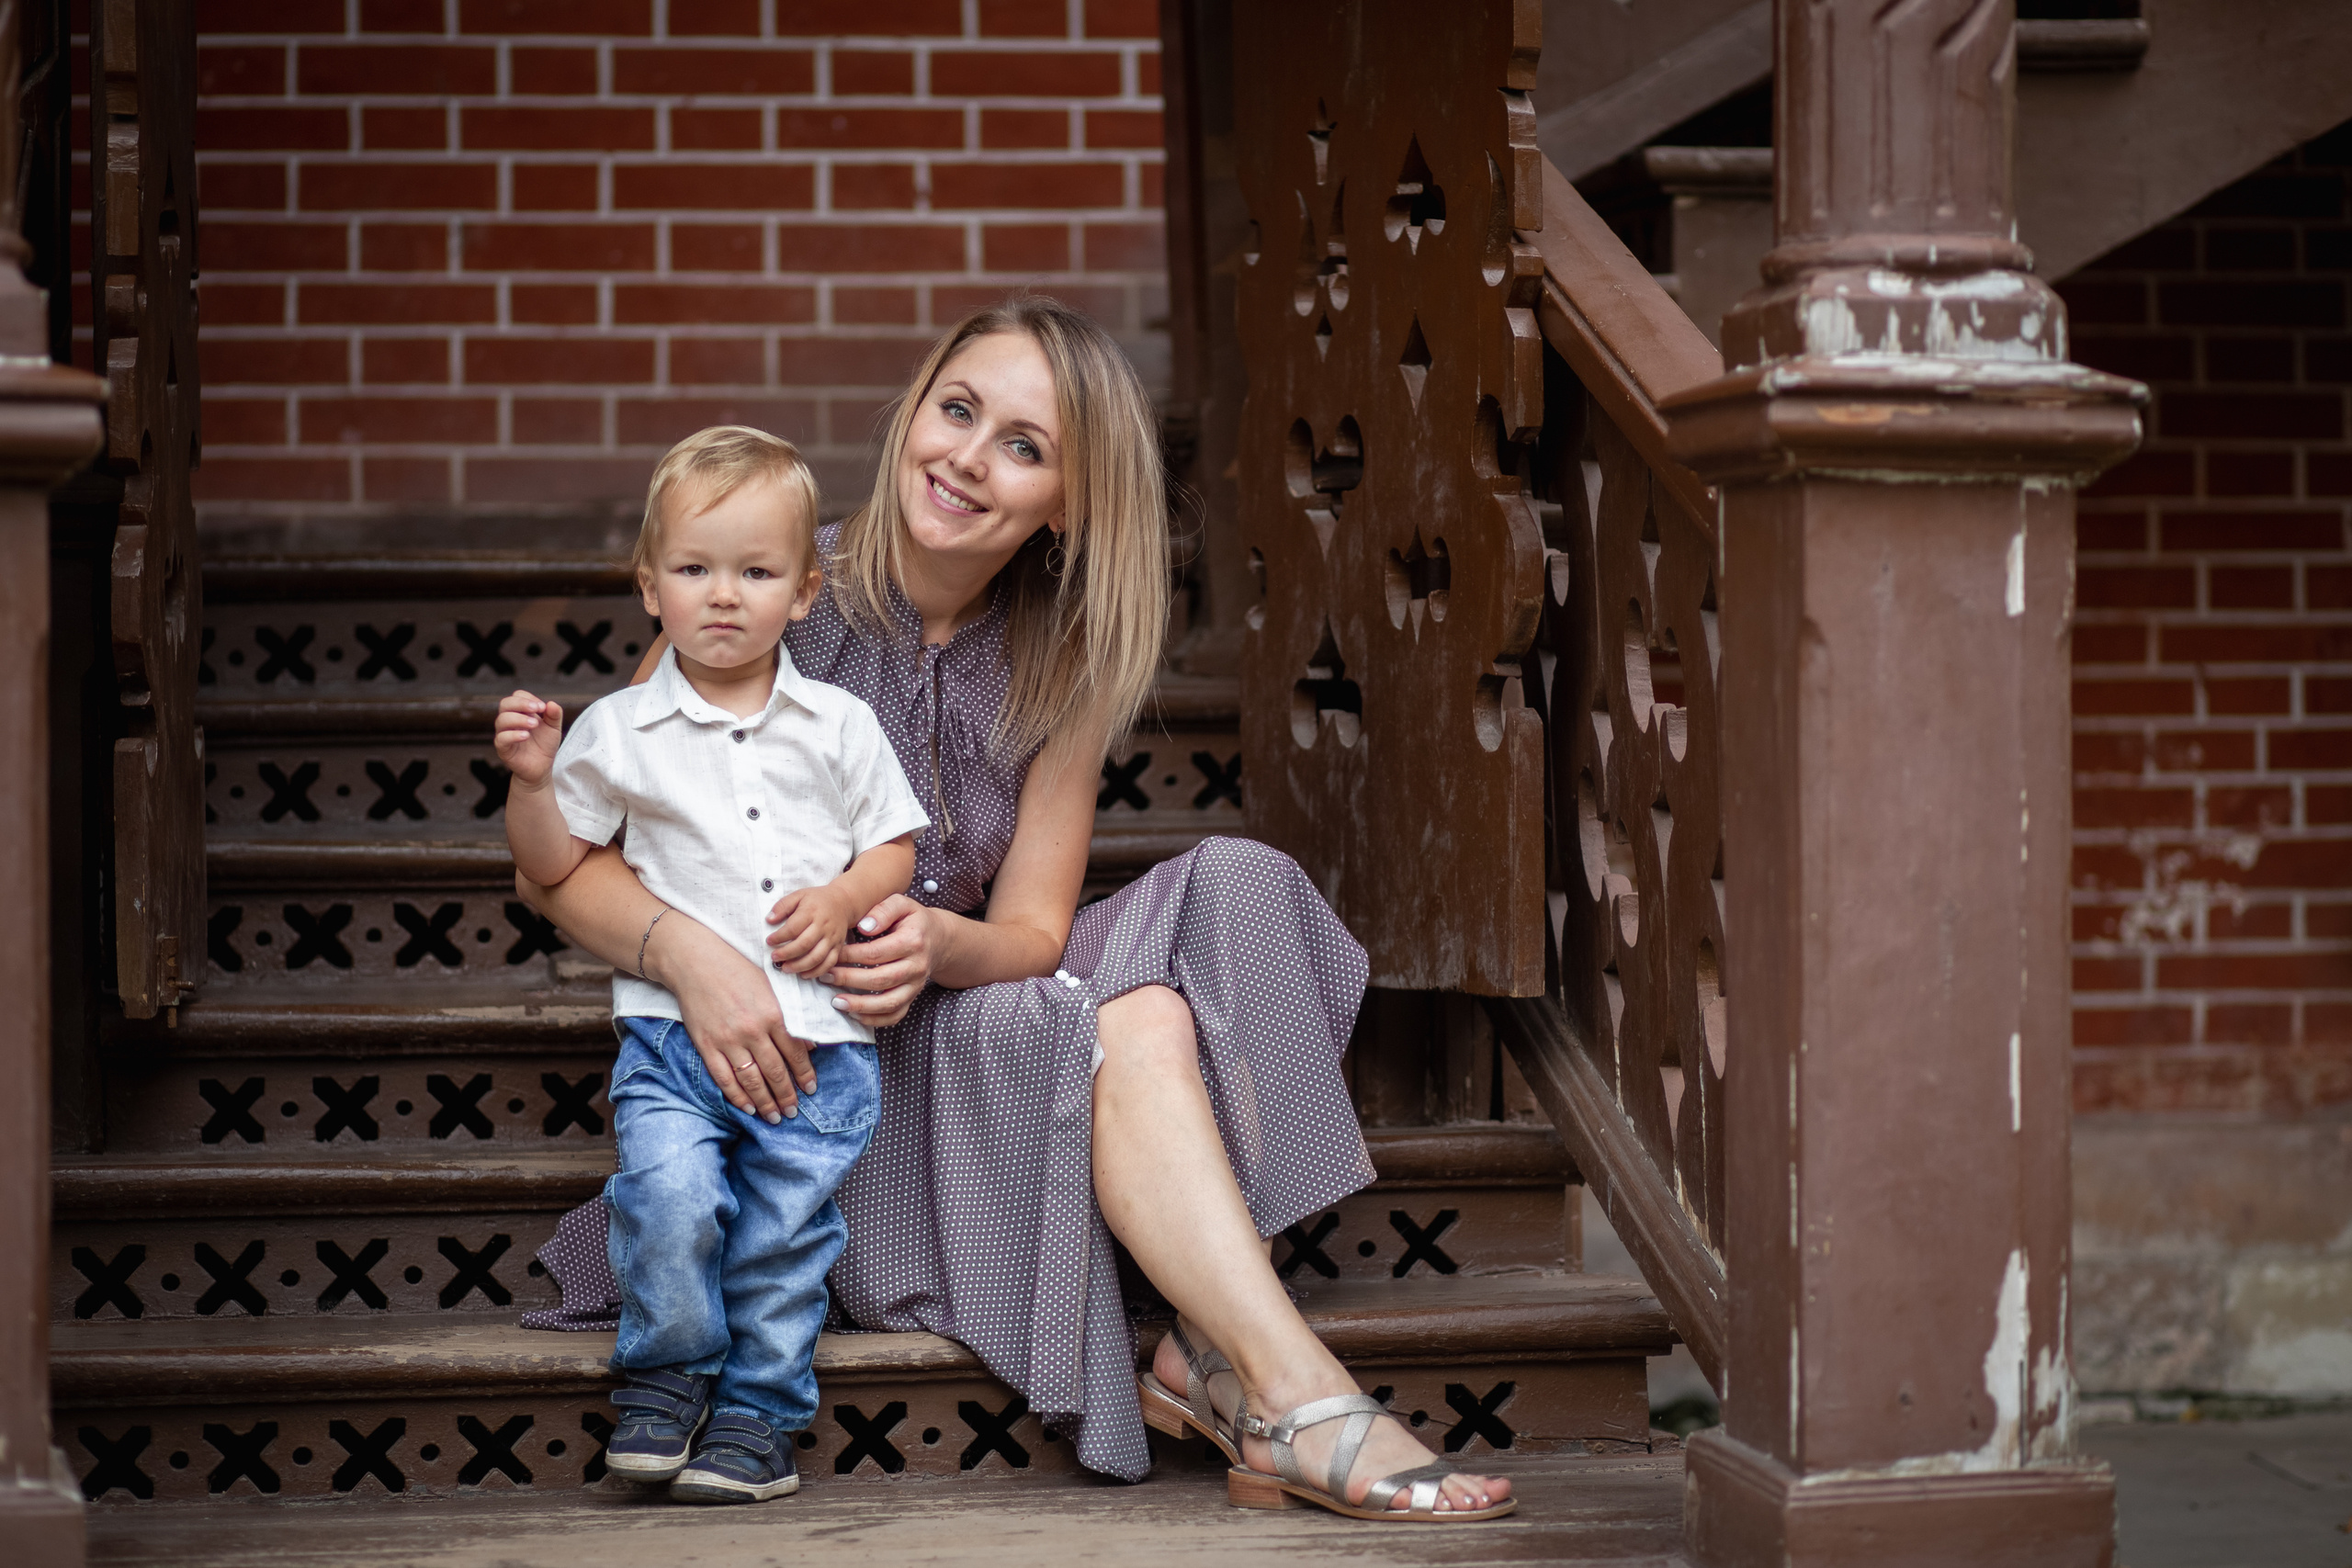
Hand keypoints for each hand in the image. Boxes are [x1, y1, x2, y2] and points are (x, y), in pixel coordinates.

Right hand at [493, 691, 564, 785]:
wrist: (541, 768)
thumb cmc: (544, 745)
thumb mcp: (554, 728)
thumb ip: (554, 715)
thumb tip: (551, 703)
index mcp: (520, 712)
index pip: (517, 696)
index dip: (529, 698)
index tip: (542, 707)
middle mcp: (510, 721)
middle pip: (505, 703)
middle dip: (521, 703)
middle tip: (537, 709)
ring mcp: (504, 734)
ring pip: (501, 720)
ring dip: (519, 719)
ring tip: (534, 725)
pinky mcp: (503, 748)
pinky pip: (501, 738)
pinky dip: (513, 735)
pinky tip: (526, 736)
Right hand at [655, 920, 818, 1122]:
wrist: (695, 961)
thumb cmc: (737, 970)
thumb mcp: (771, 988)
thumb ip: (790, 1017)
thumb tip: (809, 1046)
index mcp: (773, 1015)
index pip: (795, 1053)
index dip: (804, 1075)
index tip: (810, 1089)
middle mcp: (752, 1031)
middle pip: (775, 1072)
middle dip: (787, 1096)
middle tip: (794, 1112)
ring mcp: (728, 1040)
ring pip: (751, 1080)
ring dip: (765, 1102)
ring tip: (774, 1117)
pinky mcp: (707, 1045)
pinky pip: (724, 1078)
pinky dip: (737, 1096)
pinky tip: (747, 1107)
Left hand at [765, 882, 858, 976]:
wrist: (843, 902)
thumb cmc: (817, 900)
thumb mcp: (798, 895)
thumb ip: (782, 906)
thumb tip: (769, 919)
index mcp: (812, 912)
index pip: (794, 928)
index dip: (779, 937)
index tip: (769, 941)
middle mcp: (823, 926)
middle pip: (804, 944)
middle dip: (787, 953)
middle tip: (774, 957)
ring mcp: (832, 938)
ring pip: (816, 957)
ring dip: (799, 966)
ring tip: (785, 968)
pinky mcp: (838, 947)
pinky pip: (829, 963)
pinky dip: (816, 972)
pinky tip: (803, 974)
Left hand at [819, 894, 942, 1028]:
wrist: (937, 939)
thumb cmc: (911, 919)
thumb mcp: (901, 903)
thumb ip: (883, 910)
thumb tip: (864, 926)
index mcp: (914, 941)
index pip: (877, 952)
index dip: (851, 955)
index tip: (832, 954)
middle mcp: (917, 966)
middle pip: (881, 979)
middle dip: (849, 980)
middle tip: (825, 976)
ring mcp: (916, 985)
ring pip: (889, 1002)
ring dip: (860, 1006)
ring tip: (836, 1002)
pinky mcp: (912, 998)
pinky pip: (895, 1015)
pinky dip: (874, 1020)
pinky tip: (853, 1014)